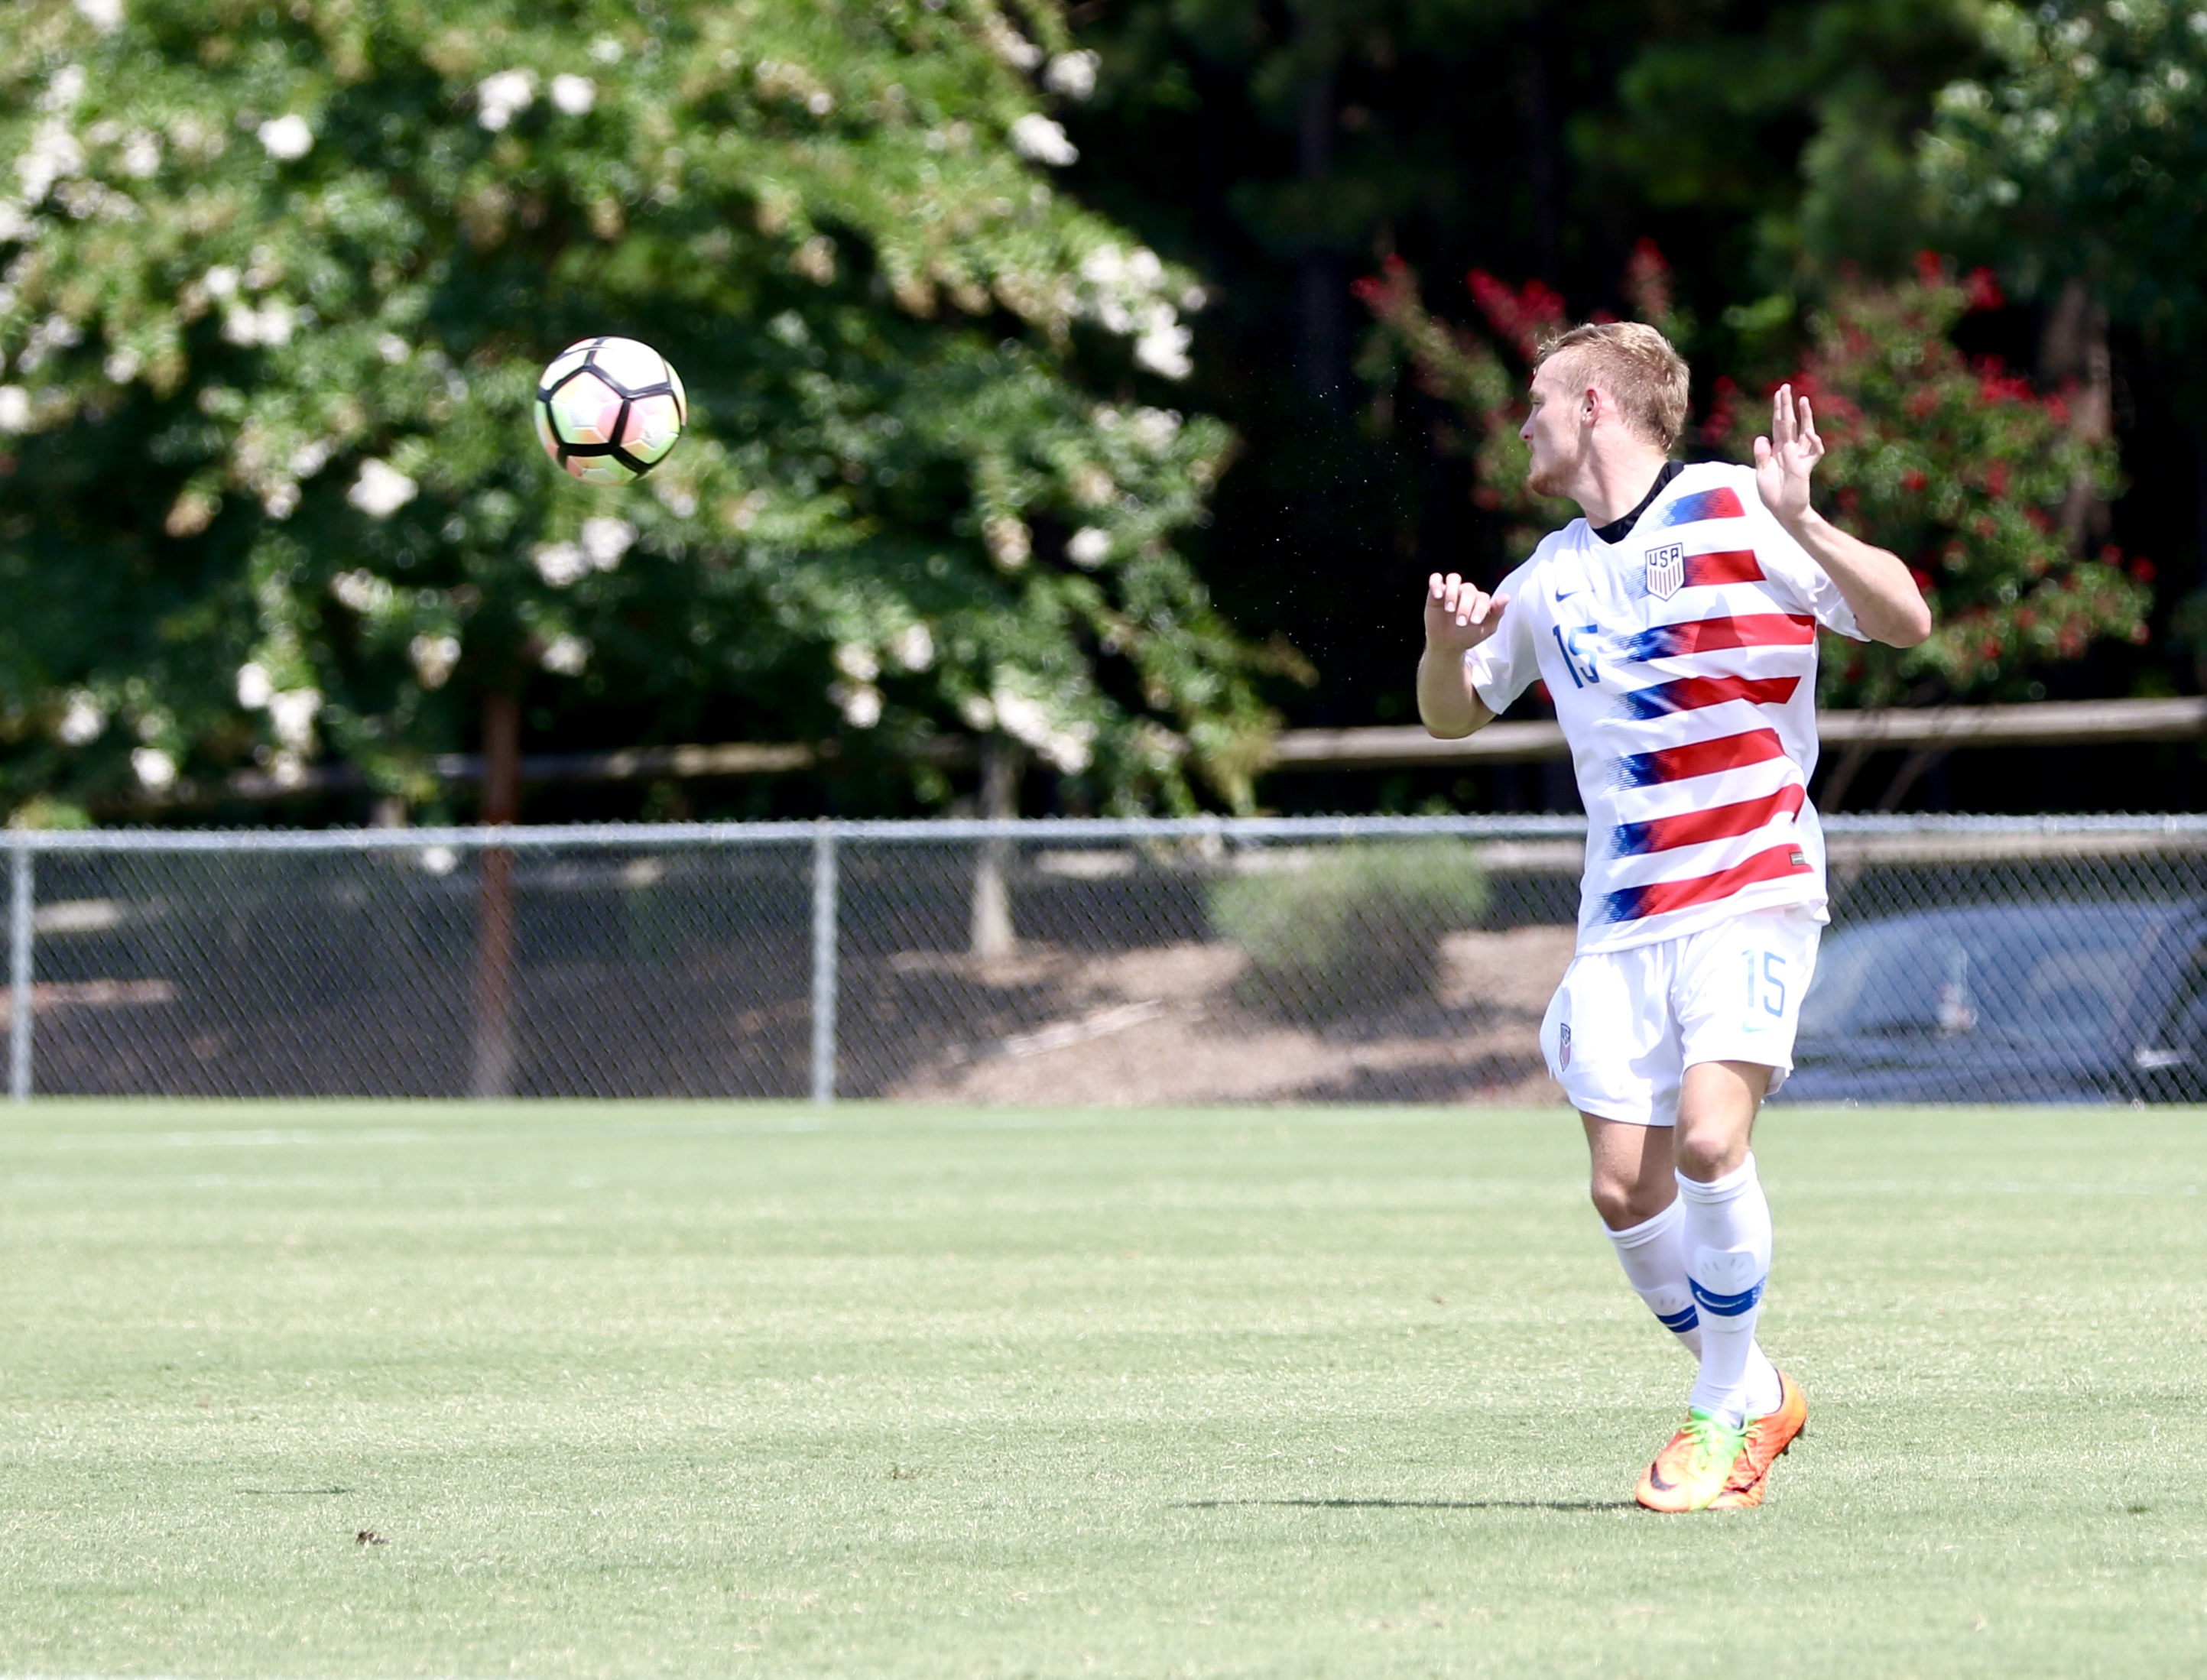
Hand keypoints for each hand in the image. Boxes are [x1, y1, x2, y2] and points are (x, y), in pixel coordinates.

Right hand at [1425, 572, 1508, 652]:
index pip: (1482, 597)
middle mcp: (1466, 593)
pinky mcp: (1436, 591)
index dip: (1479, 608)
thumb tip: (1506, 597)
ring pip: (1453, 578)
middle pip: (1468, 589)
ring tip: (1449, 609)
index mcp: (1480, 600)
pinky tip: (1438, 596)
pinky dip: (1436, 584)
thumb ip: (1497, 613)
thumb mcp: (1486, 628)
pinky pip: (1436, 579)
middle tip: (1460, 622)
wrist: (1447, 643)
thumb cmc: (1468, 635)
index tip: (1474, 622)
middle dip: (1465, 606)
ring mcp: (1451, 590)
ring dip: (1452, 593)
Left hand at [1753, 382, 1823, 528]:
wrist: (1784, 512)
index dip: (1778, 409)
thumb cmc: (1773, 495)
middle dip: (1787, 405)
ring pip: (1804, 431)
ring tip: (1802, 399)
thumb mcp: (1761, 473)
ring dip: (1804, 415)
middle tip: (1786, 386)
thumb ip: (1761, 455)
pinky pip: (1815, 451)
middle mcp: (1789, 450)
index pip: (1777, 425)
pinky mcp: (1806, 467)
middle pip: (1789, 423)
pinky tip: (1809, 432)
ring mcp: (1799, 456)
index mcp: (1777, 450)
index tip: (1778, 393)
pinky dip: (1814, 441)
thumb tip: (1762, 436)